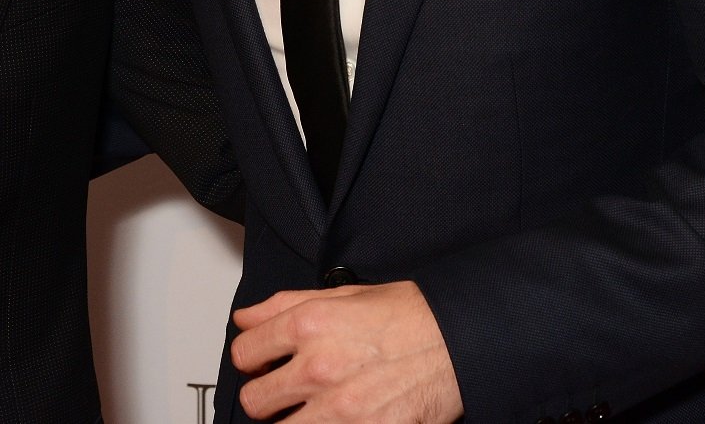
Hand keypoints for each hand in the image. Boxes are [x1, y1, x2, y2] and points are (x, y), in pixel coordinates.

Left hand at [229, 280, 462, 421]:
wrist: (461, 342)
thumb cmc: (411, 316)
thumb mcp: (345, 294)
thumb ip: (286, 305)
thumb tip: (246, 319)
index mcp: (309, 325)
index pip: (244, 353)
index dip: (252, 360)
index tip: (263, 365)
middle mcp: (318, 367)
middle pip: (254, 401)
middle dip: (265, 398)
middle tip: (283, 395)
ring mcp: (339, 409)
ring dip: (290, 423)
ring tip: (310, 412)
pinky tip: (337, 419)